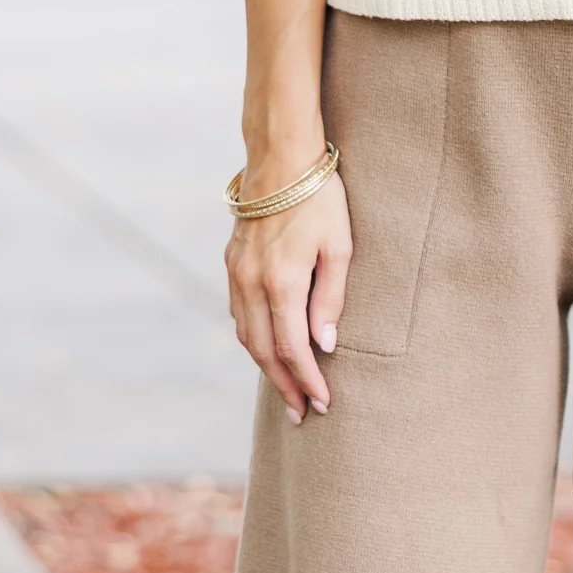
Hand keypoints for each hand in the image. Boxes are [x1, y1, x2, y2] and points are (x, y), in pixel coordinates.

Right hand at [226, 171, 351, 423]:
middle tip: (301, 414)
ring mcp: (236, 273)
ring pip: (245, 335)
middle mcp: (252, 283)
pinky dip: (252, 339)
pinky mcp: (231, 263)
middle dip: (284, 386)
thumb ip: (332, 299)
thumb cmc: (320, 199)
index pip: (293, 349)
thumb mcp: (340, 247)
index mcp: (282, 283)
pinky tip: (267, 349)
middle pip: (263, 352)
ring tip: (286, 390)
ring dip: (265, 367)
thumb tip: (323, 344)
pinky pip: (238, 313)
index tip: (322, 404)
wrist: (280, 158)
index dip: (307, 381)